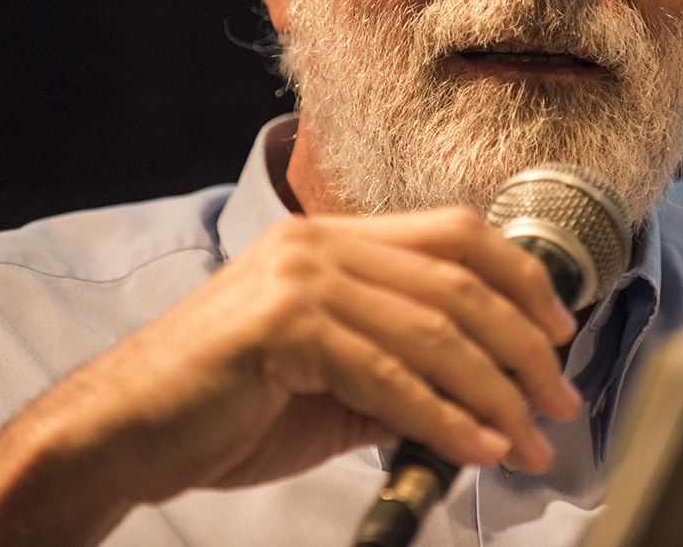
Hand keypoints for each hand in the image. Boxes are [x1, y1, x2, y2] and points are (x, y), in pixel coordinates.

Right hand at [0, 207, 580, 544]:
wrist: (122, 433)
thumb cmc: (223, 408)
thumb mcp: (329, 381)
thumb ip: (398, 371)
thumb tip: (482, 398)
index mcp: (330, 240)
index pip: (455, 233)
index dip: (520, 280)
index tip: (560, 332)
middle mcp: (318, 244)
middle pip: (458, 280)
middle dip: (523, 347)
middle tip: (557, 401)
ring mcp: (299, 280)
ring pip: (432, 329)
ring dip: (494, 393)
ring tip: (527, 440)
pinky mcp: (281, 328)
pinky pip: (387, 375)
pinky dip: (442, 417)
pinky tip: (474, 447)